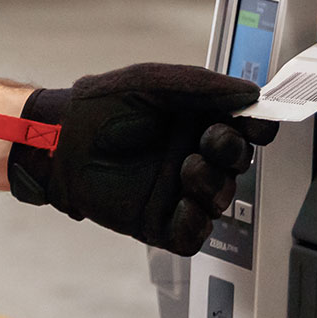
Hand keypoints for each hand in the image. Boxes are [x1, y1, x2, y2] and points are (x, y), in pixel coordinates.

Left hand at [3, 62, 273, 255]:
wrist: (59, 138)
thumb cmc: (101, 106)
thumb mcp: (155, 82)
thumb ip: (203, 86)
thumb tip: (250, 93)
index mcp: (199, 122)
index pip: (246, 129)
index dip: (257, 127)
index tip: (255, 121)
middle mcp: (194, 156)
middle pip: (239, 164)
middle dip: (232, 152)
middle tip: (210, 139)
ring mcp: (178, 191)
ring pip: (221, 200)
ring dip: (214, 185)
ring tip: (188, 168)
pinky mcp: (158, 222)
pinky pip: (193, 235)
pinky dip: (196, 223)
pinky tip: (184, 204)